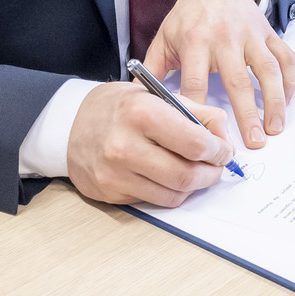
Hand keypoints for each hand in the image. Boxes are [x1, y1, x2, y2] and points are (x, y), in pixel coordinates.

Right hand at [66, 81, 235, 206]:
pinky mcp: (109, 192)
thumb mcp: (158, 94)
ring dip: (194, 186)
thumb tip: (223, 137)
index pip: (195, 143)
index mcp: (141, 112)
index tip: (224, 151)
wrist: (70, 124)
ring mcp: (114, 173)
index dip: (218, 151)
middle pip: (185, 175)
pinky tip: (171, 178)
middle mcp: (125, 145)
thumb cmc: (119, 107)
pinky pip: (153, 200)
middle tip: (216, 167)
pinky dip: (170, 192)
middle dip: (211, 174)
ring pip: (172, 194)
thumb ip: (197, 112)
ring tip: (197, 172)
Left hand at [143, 0, 294, 149]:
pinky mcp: (269, 33)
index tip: (204, 139)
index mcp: (195, 42)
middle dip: (246, 114)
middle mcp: (225, 38)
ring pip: (267, 70)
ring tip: (275, 128)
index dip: (200, 112)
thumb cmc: (188, 16)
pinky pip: (285, 57)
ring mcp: (251, 35)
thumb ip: (152, 70)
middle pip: (237, 81)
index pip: (196, 83)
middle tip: (253, 143)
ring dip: (274, 100)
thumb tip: (137, 104)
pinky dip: (290, 80)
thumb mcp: (164, 37)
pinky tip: (288, 102)